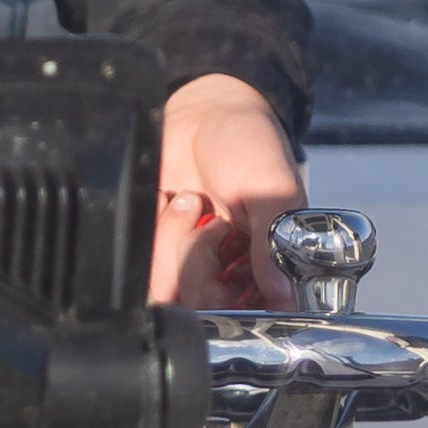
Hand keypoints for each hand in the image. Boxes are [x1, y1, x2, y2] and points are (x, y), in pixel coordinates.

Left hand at [149, 72, 301, 305]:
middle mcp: (229, 274)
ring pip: (171, 290)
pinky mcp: (159, 245)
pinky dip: (156, 230)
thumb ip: (273, 244)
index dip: (237, 311)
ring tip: (192, 203)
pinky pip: (145, 262)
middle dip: (200, 267)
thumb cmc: (249, 144)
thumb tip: (281, 294)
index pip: (253, 319)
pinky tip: (172, 200)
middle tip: (213, 225)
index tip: (229, 282)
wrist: (203, 108)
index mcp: (266, 270)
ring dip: (177, 243)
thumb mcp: (272, 191)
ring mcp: (191, 261)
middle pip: (205, 310)